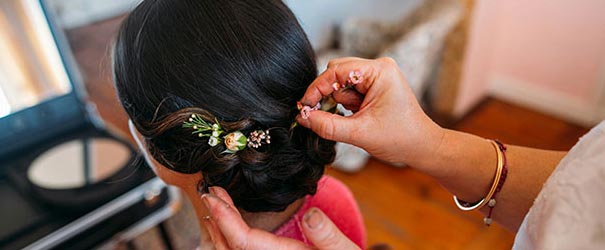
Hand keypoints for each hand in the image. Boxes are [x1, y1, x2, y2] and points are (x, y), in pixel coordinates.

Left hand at [200, 186, 359, 249]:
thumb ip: (328, 236)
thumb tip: (310, 215)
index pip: (244, 242)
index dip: (225, 219)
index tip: (213, 197)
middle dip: (216, 221)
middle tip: (209, 193)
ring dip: (218, 233)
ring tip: (214, 207)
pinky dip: (228, 245)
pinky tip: (226, 231)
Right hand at [297, 57, 443, 165]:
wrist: (422, 147)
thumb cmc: (400, 138)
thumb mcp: (359, 133)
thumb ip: (327, 125)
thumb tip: (303, 117)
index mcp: (379, 71)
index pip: (336, 71)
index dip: (317, 88)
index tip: (304, 106)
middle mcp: (379, 68)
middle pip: (337, 72)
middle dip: (327, 95)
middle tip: (321, 115)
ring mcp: (377, 76)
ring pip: (341, 82)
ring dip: (338, 102)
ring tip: (352, 120)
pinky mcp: (375, 86)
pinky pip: (349, 90)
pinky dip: (345, 104)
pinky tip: (355, 117)